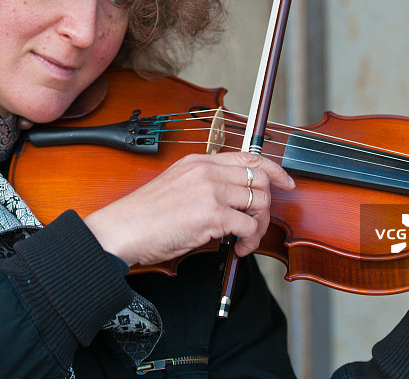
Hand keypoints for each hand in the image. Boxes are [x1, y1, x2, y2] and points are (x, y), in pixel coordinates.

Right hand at [83, 152, 294, 266]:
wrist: (122, 230)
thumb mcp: (177, 187)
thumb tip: (237, 203)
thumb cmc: (144, 216)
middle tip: (256, 225)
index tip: (287, 183)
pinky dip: (249, 242)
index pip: (248, 157)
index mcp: (199, 162)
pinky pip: (248, 226)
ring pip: (258, 203)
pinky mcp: (211, 214)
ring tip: (245, 241)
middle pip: (259, 180)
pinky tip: (238, 250)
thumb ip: (206, 186)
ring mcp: (210, 190)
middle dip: (266, 206)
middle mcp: (207, 171)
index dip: (274, 170)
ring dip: (259, 227)